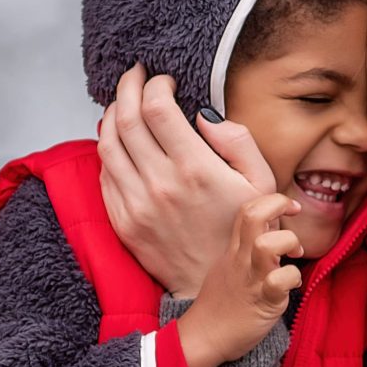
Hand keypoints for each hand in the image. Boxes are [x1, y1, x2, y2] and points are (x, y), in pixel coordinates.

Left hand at [95, 66, 275, 295]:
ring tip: (123, 103)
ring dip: (111, 115)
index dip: (155, 84)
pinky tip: (120, 140)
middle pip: (125, 118)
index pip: (156, 108)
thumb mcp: (262, 184)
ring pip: (107, 144)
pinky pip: (104, 174)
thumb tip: (202, 114)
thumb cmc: (246, 232)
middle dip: (127, 88)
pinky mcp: (123, 222)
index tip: (163, 79)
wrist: (222, 290)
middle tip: (134, 76)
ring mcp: (137, 205)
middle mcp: (160, 184)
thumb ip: (237, 141)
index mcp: (196, 169)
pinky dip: (107, 149)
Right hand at [173, 191, 300, 366]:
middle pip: (254, 216)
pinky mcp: (263, 302)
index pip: (247, 210)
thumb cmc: (220, 305)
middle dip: (279, 206)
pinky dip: (293, 278)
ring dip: (288, 242)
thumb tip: (272, 232)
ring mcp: (251, 279)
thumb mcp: (227, 268)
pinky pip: (281, 281)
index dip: (272, 201)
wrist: (204, 338)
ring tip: (295, 254)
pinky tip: (292, 285)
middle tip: (294, 216)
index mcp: (233, 251)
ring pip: (267, 245)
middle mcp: (241, 260)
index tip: (288, 208)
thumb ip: (246, 248)